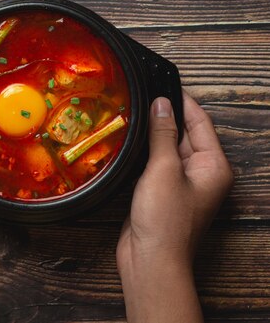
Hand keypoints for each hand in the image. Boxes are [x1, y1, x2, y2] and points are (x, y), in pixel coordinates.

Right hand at [117, 91, 232, 322]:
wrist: (150, 259)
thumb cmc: (165, 219)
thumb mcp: (163, 169)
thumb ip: (162, 134)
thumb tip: (161, 104)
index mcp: (213, 165)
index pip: (199, 122)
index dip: (182, 101)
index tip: (163, 83)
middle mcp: (202, 173)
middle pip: (183, 134)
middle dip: (164, 117)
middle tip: (141, 96)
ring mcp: (181, 184)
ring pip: (167, 148)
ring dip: (152, 135)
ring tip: (133, 114)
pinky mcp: (162, 192)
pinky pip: (155, 164)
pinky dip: (144, 152)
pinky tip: (129, 142)